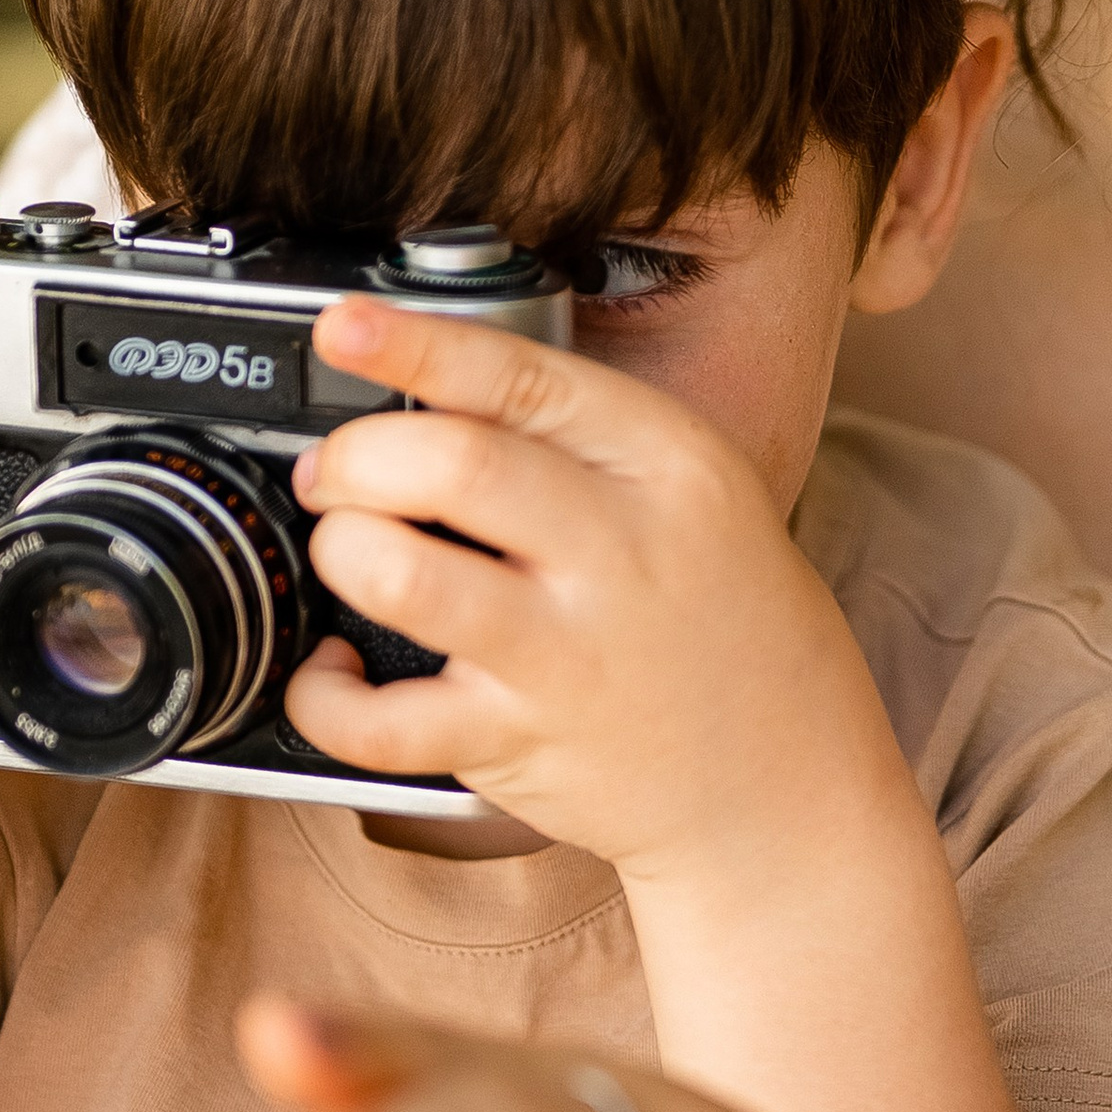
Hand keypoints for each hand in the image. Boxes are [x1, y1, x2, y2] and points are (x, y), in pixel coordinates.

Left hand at [284, 298, 906, 877]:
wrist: (787, 782)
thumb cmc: (723, 622)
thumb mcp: (698, 494)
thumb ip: (582, 442)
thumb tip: (424, 396)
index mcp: (670, 464)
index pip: (523, 378)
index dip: (413, 344)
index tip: (344, 328)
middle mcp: (623, 551)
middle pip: (451, 463)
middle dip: (357, 456)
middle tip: (337, 473)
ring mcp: (569, 652)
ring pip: (403, 574)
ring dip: (343, 550)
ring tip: (350, 554)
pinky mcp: (521, 742)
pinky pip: (379, 720)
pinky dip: (325, 694)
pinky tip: (340, 672)